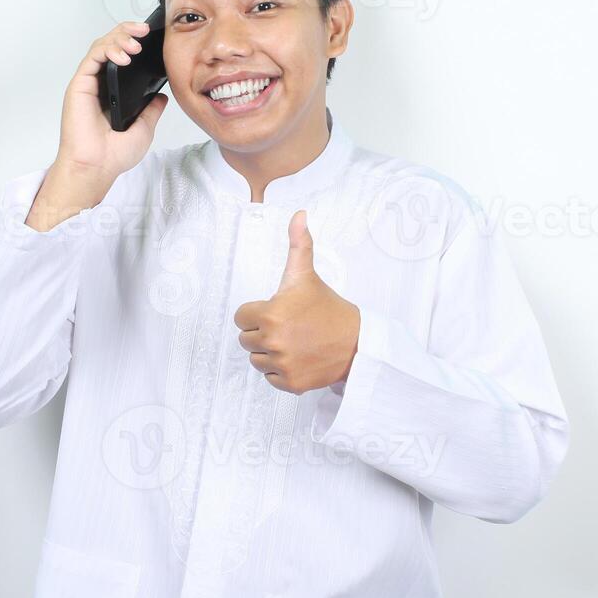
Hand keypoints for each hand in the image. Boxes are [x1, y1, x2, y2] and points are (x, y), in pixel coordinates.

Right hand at [56, 20, 170, 180]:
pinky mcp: (80, 85)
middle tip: (144, 30)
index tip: (151, 39)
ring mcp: (89, 84)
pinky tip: (124, 55)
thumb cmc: (112, 156)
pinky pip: (93, 57)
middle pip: (110, 45)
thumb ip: (151, 111)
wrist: (96, 167)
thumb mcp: (144, 129)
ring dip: (119, 38)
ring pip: (101, 46)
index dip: (134, 43)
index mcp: (113, 93)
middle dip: (127, 32)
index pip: (122, 58)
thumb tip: (161, 97)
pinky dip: (108, 49)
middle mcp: (99, 85)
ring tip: (136, 44)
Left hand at [233, 210, 360, 394]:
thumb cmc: (328, 307)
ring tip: (293, 342)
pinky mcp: (290, 383)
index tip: (277, 311)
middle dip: (262, 332)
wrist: (357, 342)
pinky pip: (270, 378)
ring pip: (257, 360)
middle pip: (246, 340)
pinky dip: (281, 371)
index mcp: (271, 313)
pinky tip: (298, 357)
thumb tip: (299, 215)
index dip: (257, 313)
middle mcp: (273, 341)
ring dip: (270, 353)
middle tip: (288, 326)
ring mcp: (282, 364)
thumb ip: (298, 244)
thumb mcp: (307, 275)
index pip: (240, 318)